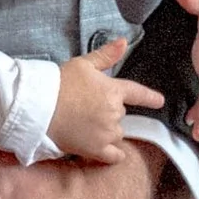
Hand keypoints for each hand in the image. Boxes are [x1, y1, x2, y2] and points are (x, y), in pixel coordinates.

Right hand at [47, 38, 164, 163]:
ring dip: (107, 131)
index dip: (150, 98)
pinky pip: (113, 156)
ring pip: (116, 133)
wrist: (39, 107)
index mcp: (113, 91)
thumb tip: (124, 42)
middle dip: (109, 112)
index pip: (138, 94)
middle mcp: (114, 113)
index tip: (159, 101)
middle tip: (87, 109)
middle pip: (120, 115)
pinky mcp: (95, 149)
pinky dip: (113, 155)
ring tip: (87, 126)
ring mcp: (106, 133)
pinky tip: (107, 151)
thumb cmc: (58, 84)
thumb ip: (106, 55)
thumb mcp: (83, 64)